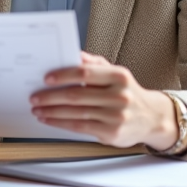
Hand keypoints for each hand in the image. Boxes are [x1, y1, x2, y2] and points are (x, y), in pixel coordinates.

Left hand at [29, 52, 177, 149]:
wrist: (152, 118)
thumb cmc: (127, 92)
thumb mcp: (115, 73)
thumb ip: (94, 63)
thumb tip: (72, 54)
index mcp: (119, 76)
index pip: (85, 73)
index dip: (63, 75)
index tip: (46, 78)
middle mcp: (119, 96)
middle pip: (77, 95)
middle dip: (51, 96)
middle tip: (34, 97)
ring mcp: (116, 115)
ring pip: (75, 113)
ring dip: (52, 111)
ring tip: (38, 109)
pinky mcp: (111, 132)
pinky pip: (79, 127)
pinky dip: (60, 123)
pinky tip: (49, 119)